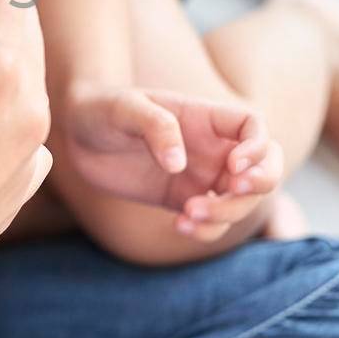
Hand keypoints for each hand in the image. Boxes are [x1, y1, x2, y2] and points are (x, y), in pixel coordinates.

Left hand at [59, 85, 283, 241]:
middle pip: (263, 168)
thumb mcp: (124, 108)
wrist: (74, 132)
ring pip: (240, 201)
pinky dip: (207, 229)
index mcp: (205, 117)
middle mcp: (211, 147)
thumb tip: (179, 164)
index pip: (255, 127)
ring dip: (227, 213)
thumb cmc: (101, 108)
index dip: (258, 148)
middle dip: (260, 185)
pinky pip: (211, 221)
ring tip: (188, 215)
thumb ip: (155, 126)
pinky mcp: (182, 200)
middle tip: (228, 192)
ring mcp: (200, 176)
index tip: (232, 165)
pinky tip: (180, 225)